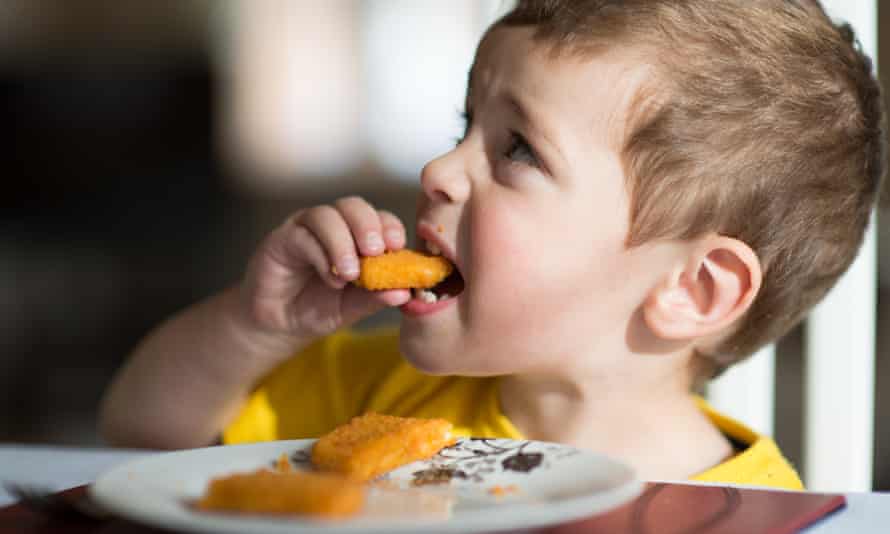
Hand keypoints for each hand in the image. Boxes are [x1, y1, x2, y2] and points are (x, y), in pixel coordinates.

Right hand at [239, 196, 411, 339]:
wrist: (280, 325)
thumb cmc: (319, 308)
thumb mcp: (354, 307)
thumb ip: (376, 297)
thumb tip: (405, 293)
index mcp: (357, 236)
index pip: (379, 218)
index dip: (390, 227)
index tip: (397, 246)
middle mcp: (333, 226)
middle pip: (353, 206)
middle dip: (367, 225)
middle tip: (375, 251)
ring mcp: (306, 229)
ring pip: (326, 215)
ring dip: (342, 242)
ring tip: (351, 274)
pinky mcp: (282, 239)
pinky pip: (303, 236)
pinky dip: (321, 256)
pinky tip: (331, 279)